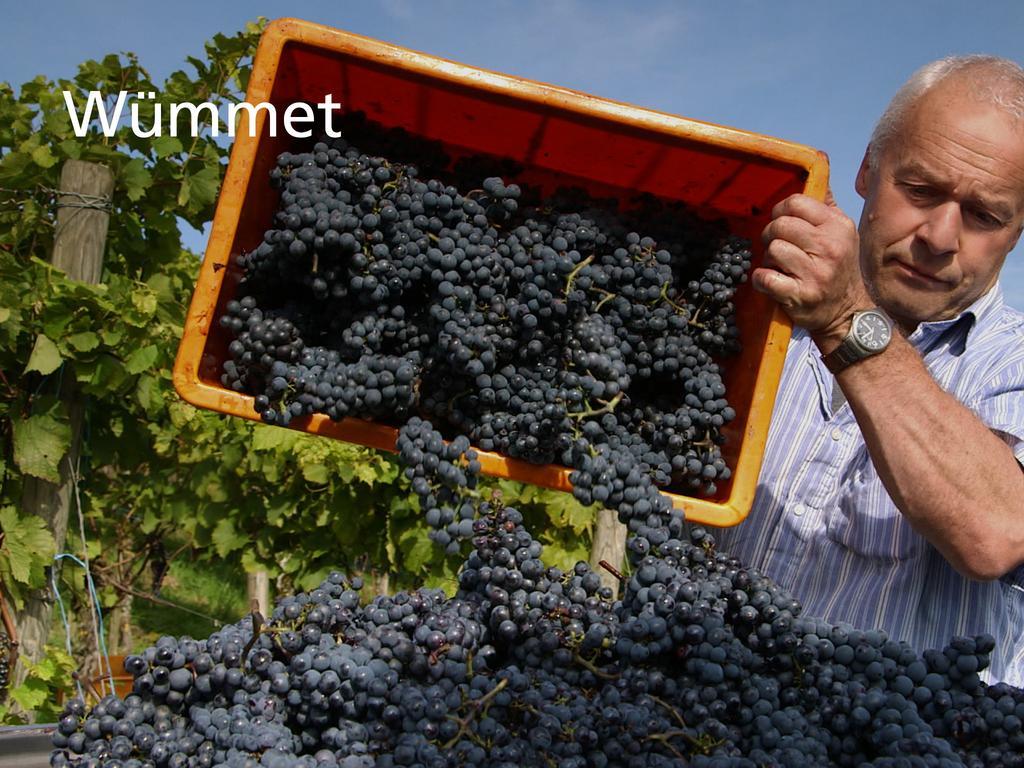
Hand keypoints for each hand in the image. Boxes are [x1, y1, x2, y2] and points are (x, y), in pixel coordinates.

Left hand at [752, 192, 872, 349]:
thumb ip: (826, 203)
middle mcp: (830, 247)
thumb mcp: (842, 233)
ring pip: (773, 249)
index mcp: (838, 226)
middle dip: (771, 235)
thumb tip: (819, 164)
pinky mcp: (800, 295)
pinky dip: (762, 279)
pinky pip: (766, 277)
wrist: (846, 312)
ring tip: (780, 266)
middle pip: (780, 225)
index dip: (781, 211)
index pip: (796, 203)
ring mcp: (816, 273)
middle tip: (776, 246)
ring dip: (769, 258)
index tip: (782, 223)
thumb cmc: (838, 268)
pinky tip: (771, 281)